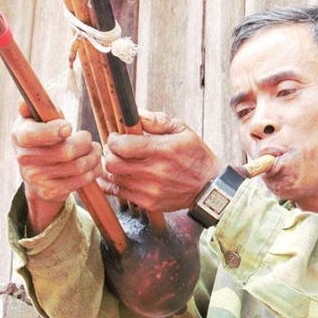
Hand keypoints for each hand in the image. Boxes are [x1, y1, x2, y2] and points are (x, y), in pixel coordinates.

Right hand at [11, 102, 101, 231]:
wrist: (36, 172)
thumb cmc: (41, 137)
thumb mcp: (35, 119)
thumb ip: (33, 107)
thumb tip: (24, 103)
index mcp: (19, 136)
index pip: (34, 135)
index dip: (54, 131)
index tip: (69, 127)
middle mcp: (24, 158)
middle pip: (65, 151)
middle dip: (84, 142)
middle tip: (88, 139)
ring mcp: (35, 178)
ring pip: (77, 166)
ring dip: (93, 156)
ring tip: (94, 150)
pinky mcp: (49, 192)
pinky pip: (80, 181)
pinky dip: (92, 171)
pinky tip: (93, 164)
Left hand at [100, 109, 222, 211]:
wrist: (209, 187)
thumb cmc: (195, 155)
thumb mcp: (182, 130)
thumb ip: (158, 121)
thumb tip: (137, 114)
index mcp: (163, 150)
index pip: (123, 146)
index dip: (114, 140)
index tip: (116, 137)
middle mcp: (155, 172)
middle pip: (113, 164)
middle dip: (109, 154)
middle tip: (115, 149)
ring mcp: (150, 190)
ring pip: (113, 179)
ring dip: (111, 168)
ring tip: (118, 161)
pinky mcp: (148, 203)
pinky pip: (119, 193)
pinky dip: (114, 184)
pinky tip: (119, 176)